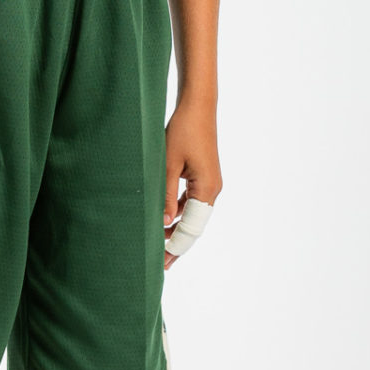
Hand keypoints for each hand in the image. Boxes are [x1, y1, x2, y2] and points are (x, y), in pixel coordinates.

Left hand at [163, 98, 220, 269]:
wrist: (197, 106)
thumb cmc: (182, 131)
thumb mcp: (168, 164)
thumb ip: (164, 195)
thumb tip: (162, 224)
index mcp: (206, 189)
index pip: (190, 228)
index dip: (174, 246)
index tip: (161, 262)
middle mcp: (211, 190)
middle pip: (194, 226)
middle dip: (176, 243)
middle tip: (158, 263)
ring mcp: (208, 184)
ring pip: (191, 215)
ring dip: (175, 228)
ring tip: (157, 245)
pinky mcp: (202, 177)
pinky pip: (190, 202)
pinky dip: (177, 213)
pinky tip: (163, 220)